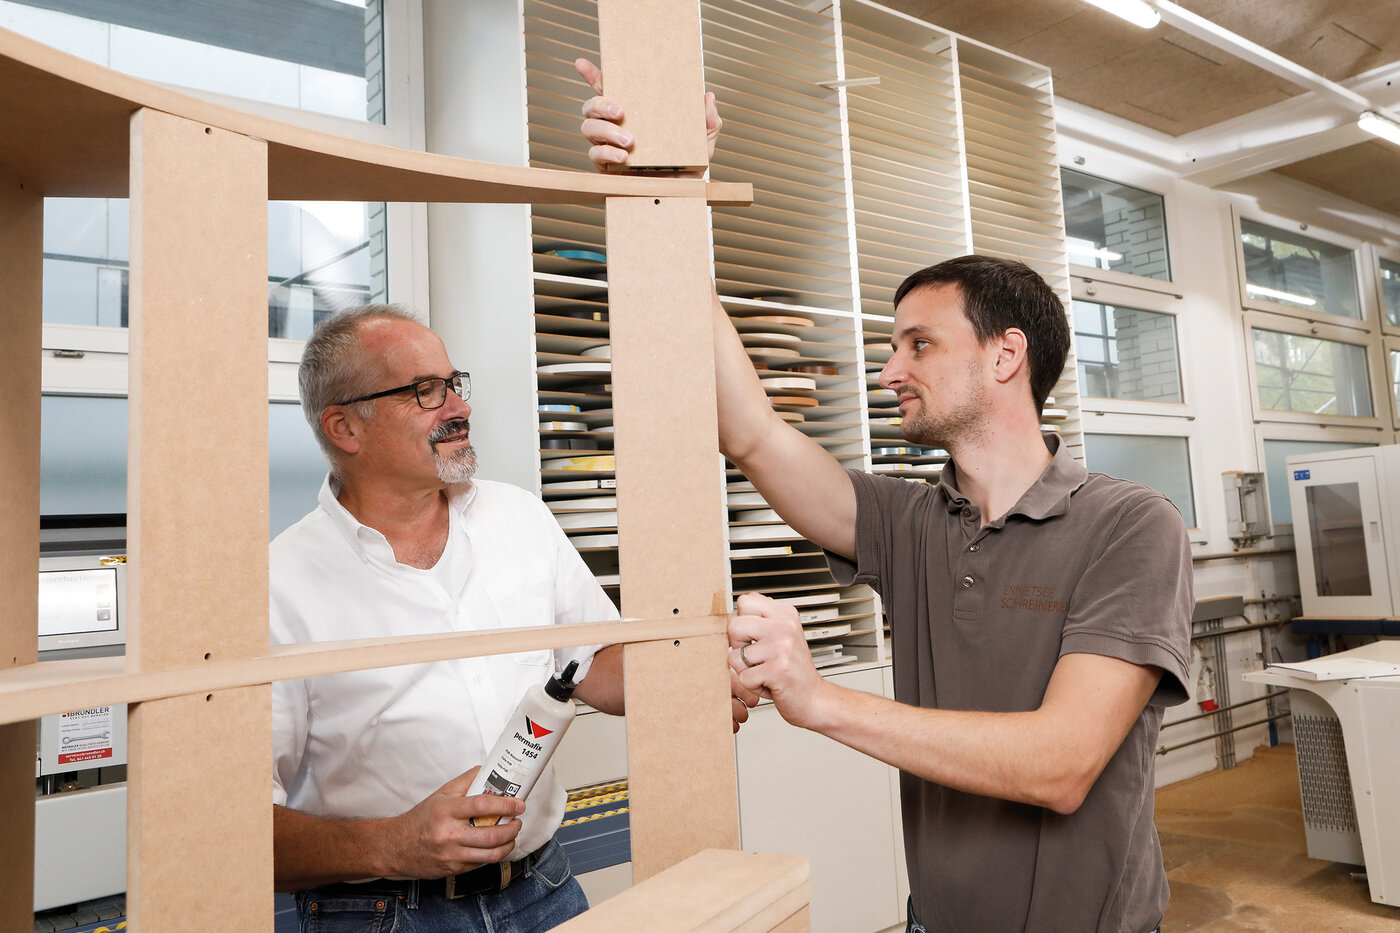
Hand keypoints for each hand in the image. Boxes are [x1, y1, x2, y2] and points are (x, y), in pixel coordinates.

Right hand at [383, 767, 525, 878]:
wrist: (396, 847)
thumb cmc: (421, 819)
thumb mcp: (441, 794)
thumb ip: (465, 781)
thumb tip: (486, 770)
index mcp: (447, 811)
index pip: (481, 806)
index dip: (505, 805)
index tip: (518, 804)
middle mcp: (449, 834)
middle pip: (491, 835)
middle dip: (512, 828)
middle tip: (517, 821)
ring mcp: (452, 854)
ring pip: (491, 854)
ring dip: (508, 844)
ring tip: (512, 835)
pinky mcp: (453, 870)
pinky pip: (481, 864)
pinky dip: (494, 855)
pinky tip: (496, 846)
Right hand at [575, 57, 721, 171]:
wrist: (684, 194)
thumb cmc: (690, 164)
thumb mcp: (704, 140)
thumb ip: (708, 119)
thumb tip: (707, 96)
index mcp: (635, 113)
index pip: (609, 89)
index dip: (593, 75)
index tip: (581, 63)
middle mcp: (616, 127)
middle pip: (591, 107)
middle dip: (600, 104)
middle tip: (620, 111)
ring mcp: (609, 147)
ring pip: (589, 129)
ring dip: (606, 131)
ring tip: (629, 140)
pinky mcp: (608, 169)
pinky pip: (595, 156)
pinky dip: (606, 154)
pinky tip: (622, 156)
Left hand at [728, 593, 831, 729]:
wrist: (814, 697)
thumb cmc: (793, 668)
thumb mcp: (782, 634)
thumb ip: (761, 618)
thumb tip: (735, 610)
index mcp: (785, 614)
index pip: (745, 602)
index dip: (741, 621)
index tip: (752, 635)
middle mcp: (784, 627)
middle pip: (734, 625)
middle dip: (737, 645)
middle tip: (755, 655)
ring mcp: (782, 648)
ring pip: (735, 655)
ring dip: (745, 669)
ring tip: (764, 670)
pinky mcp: (777, 670)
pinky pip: (743, 677)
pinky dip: (752, 686)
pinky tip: (768, 682)